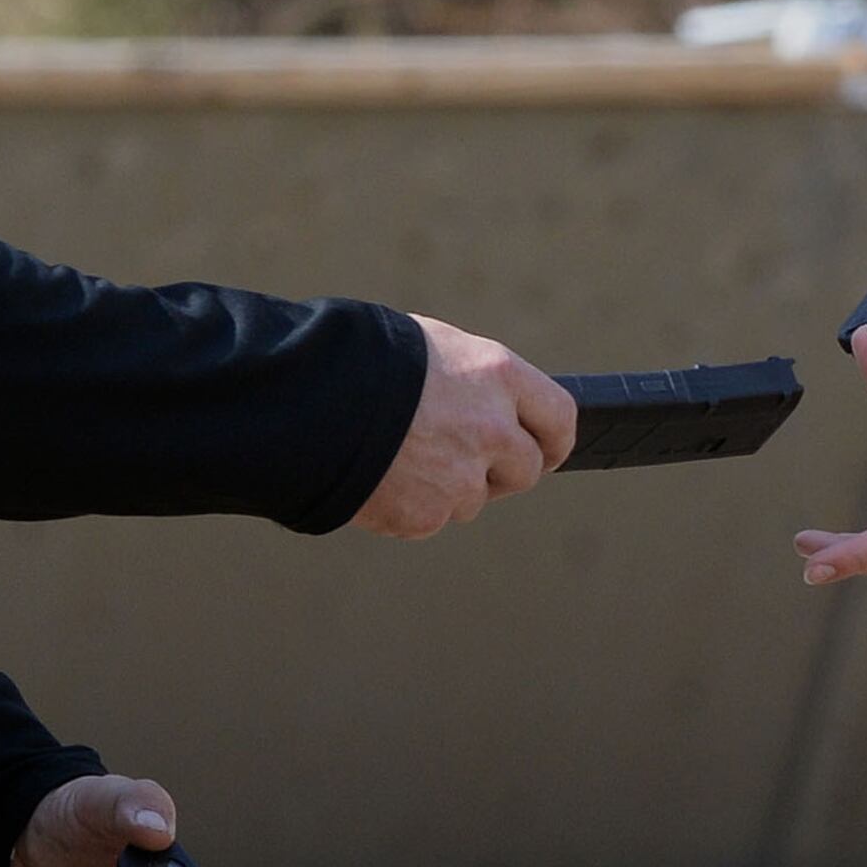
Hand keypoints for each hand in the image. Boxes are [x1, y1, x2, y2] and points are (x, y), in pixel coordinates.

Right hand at [353, 317, 576, 536]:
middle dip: (503, 470)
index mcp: (498, 377)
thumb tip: (493, 405)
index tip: (548, 448)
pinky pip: (432, 518)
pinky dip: (412, 505)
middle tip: (469, 460)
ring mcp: (460, 479)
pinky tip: (382, 476)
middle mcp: (491, 431)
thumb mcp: (430, 348)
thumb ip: (473, 380)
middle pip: (526, 469)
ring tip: (404, 456)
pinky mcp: (426, 516)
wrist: (306, 402)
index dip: (554, 439)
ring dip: (451, 487)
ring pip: (474, 499)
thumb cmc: (364, 361)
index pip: (560, 418)